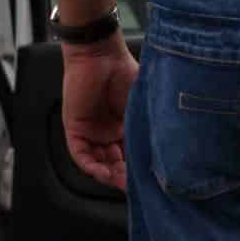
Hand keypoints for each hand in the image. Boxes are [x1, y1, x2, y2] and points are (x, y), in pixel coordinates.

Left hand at [61, 36, 139, 190]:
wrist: (101, 54)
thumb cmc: (124, 72)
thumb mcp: (142, 106)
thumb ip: (148, 127)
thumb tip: (164, 153)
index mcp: (125, 127)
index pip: (131, 156)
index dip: (139, 170)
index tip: (152, 181)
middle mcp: (107, 133)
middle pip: (114, 163)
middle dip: (124, 177)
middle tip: (136, 187)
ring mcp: (90, 132)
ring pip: (98, 162)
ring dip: (108, 174)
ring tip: (121, 181)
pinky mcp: (74, 129)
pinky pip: (80, 154)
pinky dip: (91, 165)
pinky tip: (103, 172)